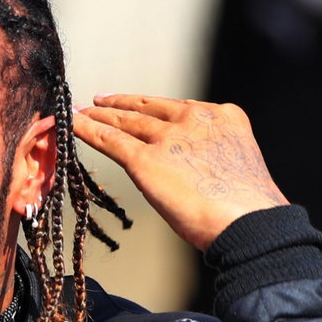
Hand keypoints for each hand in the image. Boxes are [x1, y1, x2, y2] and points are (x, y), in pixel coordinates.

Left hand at [73, 94, 287, 250]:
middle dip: (122, 104)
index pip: (180, 109)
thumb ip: (215, 159)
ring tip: (81, 111)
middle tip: (101, 99)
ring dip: (99, 114)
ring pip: (126, 120)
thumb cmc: (249, 210)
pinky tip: (73, 124)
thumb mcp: (238, 167)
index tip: (140, 106)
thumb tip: (198, 174)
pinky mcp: (145, 158)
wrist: (249, 222)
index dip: (154, 108)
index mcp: (224, 117)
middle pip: (150, 108)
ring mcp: (169, 137)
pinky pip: (109, 139)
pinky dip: (87, 130)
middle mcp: (195, 119)